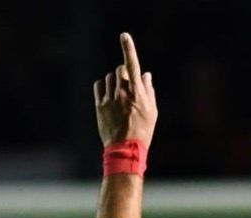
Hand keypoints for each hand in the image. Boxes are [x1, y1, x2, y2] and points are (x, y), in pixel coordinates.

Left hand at [94, 33, 157, 147]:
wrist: (126, 148)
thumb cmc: (143, 130)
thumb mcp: (152, 110)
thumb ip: (148, 90)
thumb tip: (145, 74)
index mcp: (138, 92)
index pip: (132, 65)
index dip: (128, 48)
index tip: (124, 35)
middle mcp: (123, 92)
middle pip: (120, 70)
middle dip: (124, 72)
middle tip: (128, 85)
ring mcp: (110, 98)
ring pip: (109, 78)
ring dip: (114, 81)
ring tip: (119, 95)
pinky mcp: (100, 105)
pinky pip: (99, 86)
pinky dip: (103, 86)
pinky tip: (109, 95)